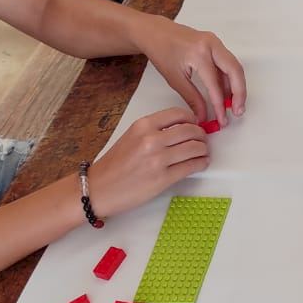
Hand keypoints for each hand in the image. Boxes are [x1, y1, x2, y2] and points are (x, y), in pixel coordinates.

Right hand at [88, 106, 208, 216]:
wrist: (99, 188)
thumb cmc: (114, 164)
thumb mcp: (132, 136)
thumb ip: (155, 130)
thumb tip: (182, 128)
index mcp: (143, 126)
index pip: (179, 114)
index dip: (192, 119)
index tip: (195, 124)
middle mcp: (152, 139)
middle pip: (191, 130)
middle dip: (201, 135)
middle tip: (202, 140)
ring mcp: (158, 159)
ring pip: (195, 148)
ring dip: (203, 149)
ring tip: (203, 152)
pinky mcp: (163, 178)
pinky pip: (192, 166)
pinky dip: (201, 163)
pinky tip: (200, 163)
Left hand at [137, 14, 246, 125]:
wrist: (156, 32)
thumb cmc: (162, 52)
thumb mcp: (175, 79)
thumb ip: (192, 98)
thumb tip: (203, 116)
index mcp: (198, 53)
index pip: (215, 83)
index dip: (220, 104)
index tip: (222, 119)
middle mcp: (211, 44)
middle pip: (235, 70)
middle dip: (239, 93)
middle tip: (238, 111)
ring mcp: (215, 42)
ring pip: (234, 66)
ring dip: (237, 86)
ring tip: (233, 106)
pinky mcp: (215, 44)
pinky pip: (228, 62)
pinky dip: (230, 78)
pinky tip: (226, 93)